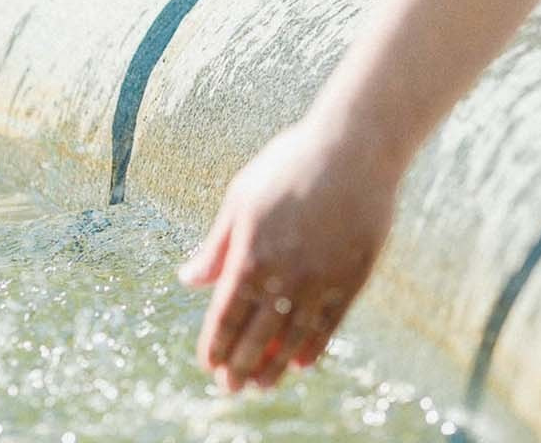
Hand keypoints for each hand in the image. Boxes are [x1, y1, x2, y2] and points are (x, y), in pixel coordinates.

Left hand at [180, 119, 396, 390]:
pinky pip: (330, 324)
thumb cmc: (288, 165)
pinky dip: (314, 347)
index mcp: (251, 255)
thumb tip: (188, 280)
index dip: (217, 344)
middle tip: (230, 389)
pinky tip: (302, 364)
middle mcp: (285, 276)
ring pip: (293, 337)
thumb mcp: (241, 199)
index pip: (227, 314)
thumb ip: (217, 247)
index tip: (209, 365)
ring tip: (262, 386)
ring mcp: (321, 280)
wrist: (352, 150)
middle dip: (241, 364)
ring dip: (275, 365)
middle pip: (258, 334)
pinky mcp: (352, 278)